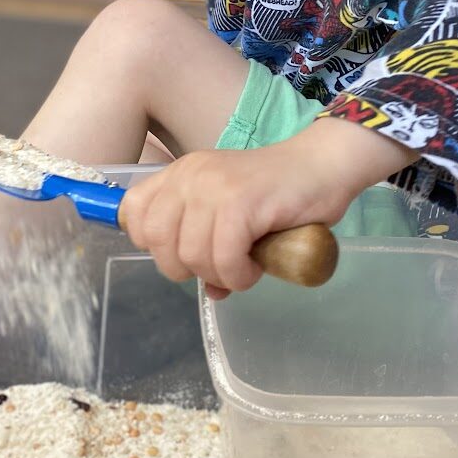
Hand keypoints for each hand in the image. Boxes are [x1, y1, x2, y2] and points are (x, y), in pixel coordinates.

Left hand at [120, 118, 415, 296]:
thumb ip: (205, 243)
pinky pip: (223, 258)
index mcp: (180, 174)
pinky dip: (239, 275)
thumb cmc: (279, 194)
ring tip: (245, 265)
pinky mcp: (240, 202)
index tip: (186, 252)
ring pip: (189, 256)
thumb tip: (209, 290)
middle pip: (155, 242)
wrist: (324, 166)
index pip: (133, 213)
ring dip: (220, 274)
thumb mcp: (229, 213)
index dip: (154, 245)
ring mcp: (212, 186)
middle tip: (221, 265)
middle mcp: (189, 175)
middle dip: (186, 269)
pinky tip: (256, 267)